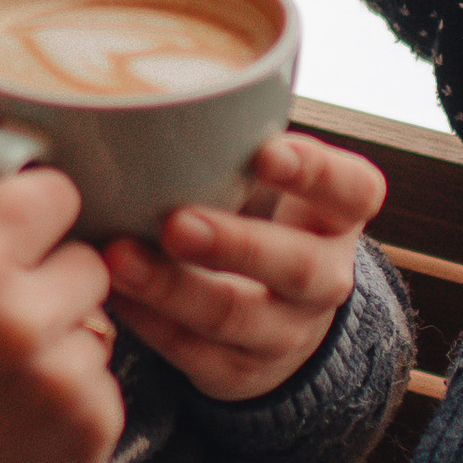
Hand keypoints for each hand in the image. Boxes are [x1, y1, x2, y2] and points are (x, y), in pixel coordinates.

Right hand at [0, 60, 122, 462]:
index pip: (53, 194)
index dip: (31, 216)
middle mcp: (17, 323)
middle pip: (88, 259)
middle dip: (53, 278)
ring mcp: (61, 382)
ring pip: (103, 316)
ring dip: (70, 331)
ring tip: (6, 366)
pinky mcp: (95, 430)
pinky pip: (111, 375)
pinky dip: (78, 388)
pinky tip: (24, 408)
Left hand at [102, 131, 386, 403]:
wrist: (272, 311)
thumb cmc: (250, 210)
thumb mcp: (260, 176)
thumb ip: (226, 138)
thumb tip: (131, 91)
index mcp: (338, 213)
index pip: (352, 190)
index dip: (315, 173)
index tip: (267, 152)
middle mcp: (324, 275)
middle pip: (298, 266)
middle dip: (235, 244)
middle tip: (176, 222)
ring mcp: (286, 331)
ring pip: (237, 318)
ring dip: (173, 289)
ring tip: (118, 259)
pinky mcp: (237, 372)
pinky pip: (192, 353)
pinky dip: (147, 323)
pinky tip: (110, 293)